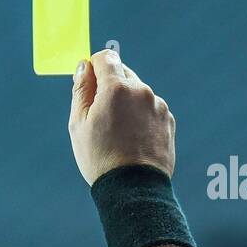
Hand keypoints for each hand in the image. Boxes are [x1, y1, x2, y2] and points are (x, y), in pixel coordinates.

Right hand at [68, 49, 175, 185]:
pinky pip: (150, 108)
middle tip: (99, 115)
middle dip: (109, 86)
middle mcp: (141, 90)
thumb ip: (81, 90)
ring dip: (125, 102)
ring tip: (117, 133)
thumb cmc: (100, 158)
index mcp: (116, 88)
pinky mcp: (168, 119)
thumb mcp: (78, 124)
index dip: (93, 67)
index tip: (88, 83)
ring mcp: (158, 104)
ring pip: (137, 92)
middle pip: (122, 72)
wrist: (133, 188)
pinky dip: (140, 116)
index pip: (106, 57)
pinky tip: (132, 139)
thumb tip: (83, 66)